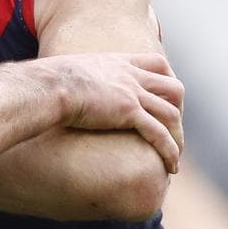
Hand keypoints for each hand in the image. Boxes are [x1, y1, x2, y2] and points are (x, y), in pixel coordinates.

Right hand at [53, 53, 183, 173]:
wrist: (48, 86)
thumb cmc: (48, 82)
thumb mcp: (68, 72)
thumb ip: (76, 78)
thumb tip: (61, 89)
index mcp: (117, 63)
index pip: (156, 64)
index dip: (166, 80)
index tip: (165, 97)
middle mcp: (130, 76)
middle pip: (173, 87)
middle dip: (179, 109)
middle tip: (173, 128)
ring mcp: (132, 93)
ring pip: (171, 114)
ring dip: (177, 136)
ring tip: (175, 155)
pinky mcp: (129, 112)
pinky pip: (159, 134)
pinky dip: (169, 151)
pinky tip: (170, 166)